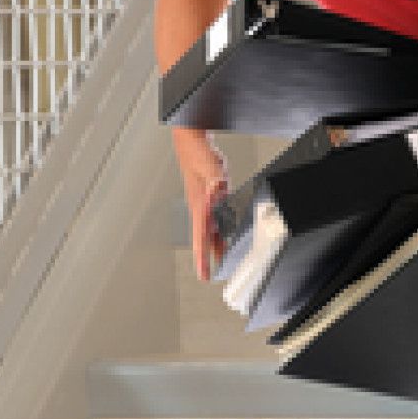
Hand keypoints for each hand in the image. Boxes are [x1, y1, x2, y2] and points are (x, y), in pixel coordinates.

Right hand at [174, 130, 228, 281]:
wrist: (192, 143)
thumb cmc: (200, 155)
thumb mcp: (212, 167)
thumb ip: (216, 181)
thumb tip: (218, 192)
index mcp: (200, 205)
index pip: (201, 236)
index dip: (203, 257)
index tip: (203, 274)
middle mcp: (200, 207)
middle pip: (204, 238)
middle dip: (207, 257)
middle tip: (208, 275)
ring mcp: (202, 203)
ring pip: (209, 229)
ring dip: (214, 244)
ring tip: (221, 258)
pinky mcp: (207, 197)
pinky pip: (214, 218)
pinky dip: (219, 228)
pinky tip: (226, 231)